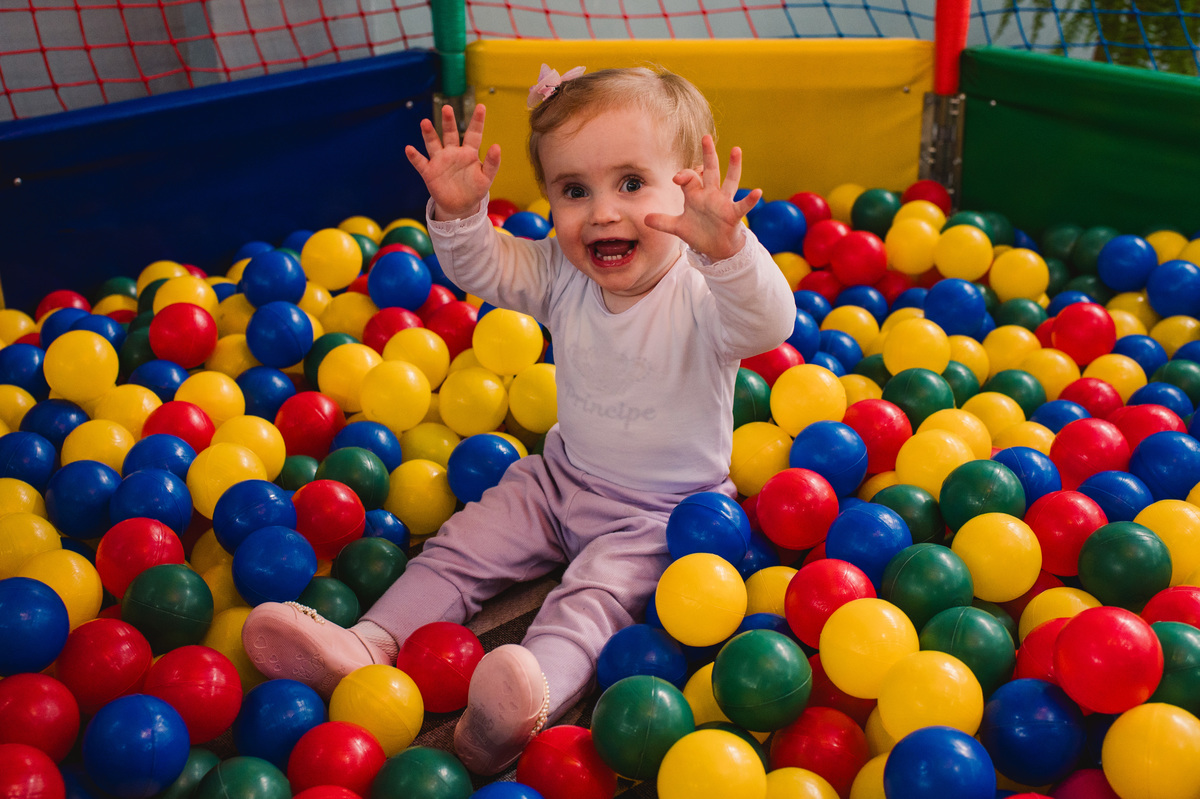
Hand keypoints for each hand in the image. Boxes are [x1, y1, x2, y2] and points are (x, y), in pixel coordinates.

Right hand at [405, 104, 500, 220]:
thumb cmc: (474, 189)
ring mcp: (440, 161)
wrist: (460, 206)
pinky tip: (409, 149)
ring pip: (433, 144)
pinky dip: (414, 157)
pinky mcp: (429, 172)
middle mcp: (453, 153)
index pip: (474, 134)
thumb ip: (492, 163)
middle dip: (448, 121)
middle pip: (450, 134)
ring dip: (429, 134)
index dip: (477, 121)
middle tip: (447, 108)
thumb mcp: (486, 178)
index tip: (481, 107)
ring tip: (425, 123)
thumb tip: (497, 146)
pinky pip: (420, 163)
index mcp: (469, 152)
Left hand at [644, 136, 760, 262]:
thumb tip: (645, 219)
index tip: (677, 178)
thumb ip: (663, 222)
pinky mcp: (733, 214)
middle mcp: (710, 194)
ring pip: (729, 181)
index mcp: (696, 195)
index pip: (689, 179)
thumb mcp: (678, 228)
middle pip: (710, 171)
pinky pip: (742, 205)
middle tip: (706, 137)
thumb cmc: (699, 233)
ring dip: (733, 166)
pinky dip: (750, 200)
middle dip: (708, 155)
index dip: (683, 176)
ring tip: (736, 150)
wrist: (716, 248)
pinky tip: (758, 192)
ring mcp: (723, 202)